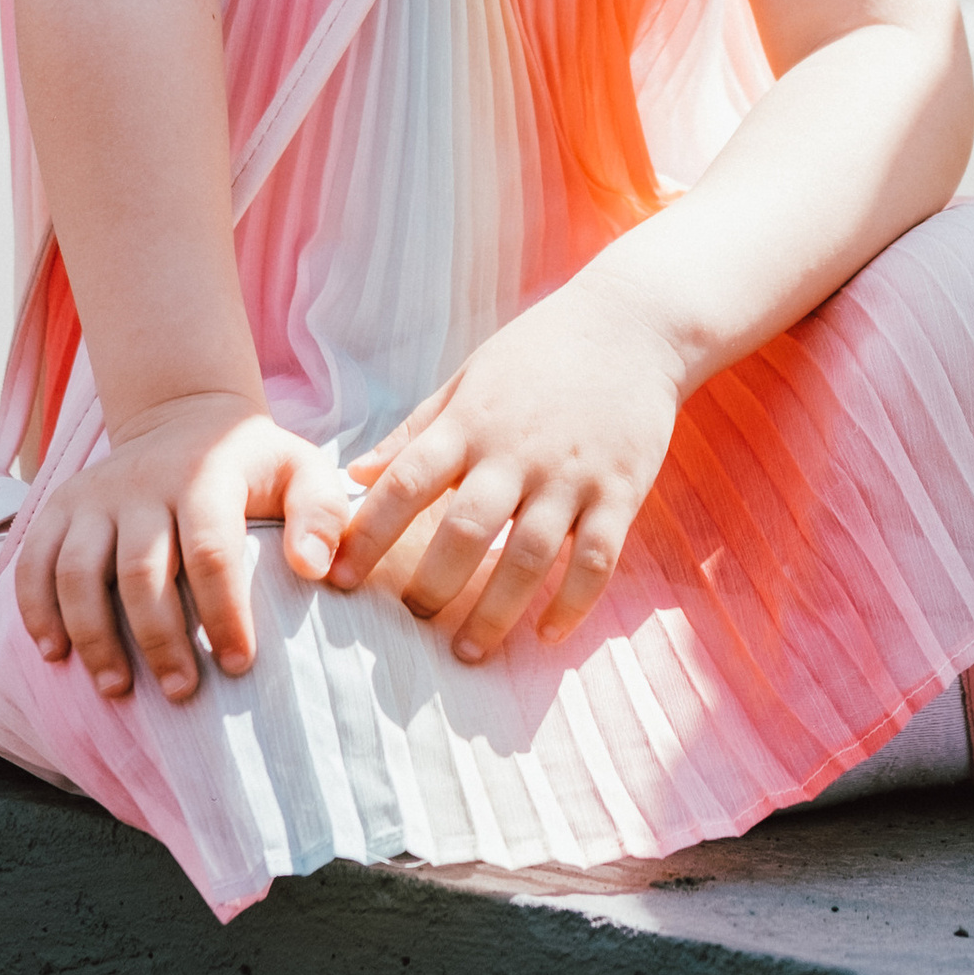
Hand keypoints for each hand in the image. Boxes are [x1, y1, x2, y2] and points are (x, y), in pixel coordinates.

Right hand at [14, 391, 355, 702]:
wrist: (185, 418)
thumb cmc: (252, 464)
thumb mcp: (302, 470)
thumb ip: (321, 514)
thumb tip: (314, 570)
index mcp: (205, 475)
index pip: (211, 552)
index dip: (223, 613)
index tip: (237, 664)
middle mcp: (142, 483)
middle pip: (141, 571)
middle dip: (159, 639)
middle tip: (181, 691)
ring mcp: (94, 495)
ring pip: (79, 572)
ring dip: (93, 635)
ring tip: (117, 688)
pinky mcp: (60, 506)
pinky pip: (34, 561)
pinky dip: (35, 609)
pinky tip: (55, 653)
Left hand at [326, 285, 688, 664]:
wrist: (634, 323)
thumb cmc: (541, 350)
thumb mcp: (469, 378)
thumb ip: (415, 430)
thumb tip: (354, 476)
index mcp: (471, 423)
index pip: (406, 483)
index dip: (369, 534)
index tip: (338, 576)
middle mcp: (518, 453)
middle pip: (465, 533)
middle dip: (431, 586)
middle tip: (412, 621)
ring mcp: (572, 476)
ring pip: (527, 559)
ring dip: (494, 613)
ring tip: (467, 651)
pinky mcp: (620, 491)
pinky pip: (594, 561)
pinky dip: (571, 604)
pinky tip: (548, 634)